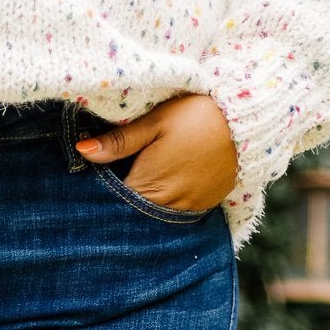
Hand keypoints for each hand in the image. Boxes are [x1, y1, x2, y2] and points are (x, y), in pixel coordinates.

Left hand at [75, 95, 237, 211]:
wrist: (248, 121)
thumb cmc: (198, 115)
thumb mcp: (155, 122)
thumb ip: (118, 141)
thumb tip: (81, 151)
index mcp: (147, 185)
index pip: (112, 200)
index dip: (102, 190)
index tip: (96, 177)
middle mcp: (166, 205)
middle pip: (131, 211)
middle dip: (121, 199)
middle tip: (117, 177)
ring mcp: (186, 209)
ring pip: (153, 214)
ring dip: (144, 201)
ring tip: (145, 177)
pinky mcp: (203, 207)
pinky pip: (175, 211)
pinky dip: (166, 201)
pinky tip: (166, 182)